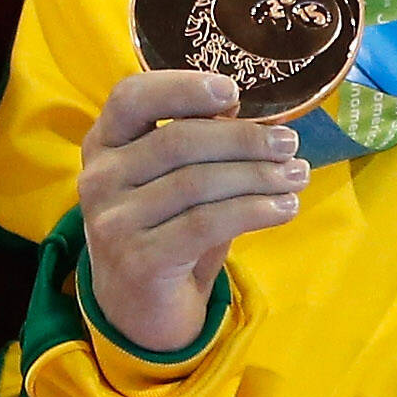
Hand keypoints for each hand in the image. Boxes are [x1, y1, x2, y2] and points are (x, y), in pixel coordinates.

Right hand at [78, 69, 307, 355]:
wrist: (138, 310)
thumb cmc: (164, 230)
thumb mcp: (173, 180)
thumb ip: (195, 144)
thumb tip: (236, 108)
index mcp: (104, 144)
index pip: (132, 97)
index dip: (182, 87)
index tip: (233, 91)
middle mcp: (99, 178)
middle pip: (178, 140)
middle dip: (243, 140)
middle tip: (289, 144)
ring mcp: (114, 221)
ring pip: (198, 183)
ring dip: (258, 176)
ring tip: (296, 176)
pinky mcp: (139, 260)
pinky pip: (207, 224)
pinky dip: (254, 210)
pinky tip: (284, 208)